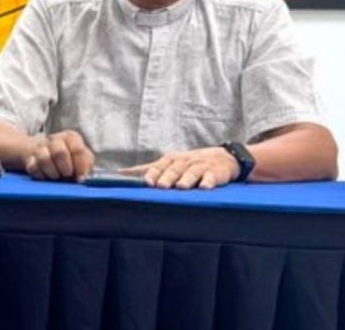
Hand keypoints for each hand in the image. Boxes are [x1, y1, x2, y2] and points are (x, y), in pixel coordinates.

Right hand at [23, 130, 94, 181]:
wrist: (44, 153)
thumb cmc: (69, 157)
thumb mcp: (83, 158)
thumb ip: (86, 165)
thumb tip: (83, 177)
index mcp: (71, 137)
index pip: (78, 150)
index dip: (80, 166)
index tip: (81, 177)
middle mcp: (54, 139)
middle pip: (59, 152)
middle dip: (65, 169)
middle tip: (67, 176)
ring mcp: (40, 147)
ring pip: (44, 159)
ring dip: (53, 173)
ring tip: (57, 177)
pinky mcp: (29, 158)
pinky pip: (33, 168)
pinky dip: (41, 175)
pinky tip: (46, 176)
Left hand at [122, 146, 239, 189]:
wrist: (223, 158)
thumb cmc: (189, 163)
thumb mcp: (169, 163)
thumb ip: (147, 169)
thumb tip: (121, 173)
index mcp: (171, 159)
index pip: (159, 166)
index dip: (153, 173)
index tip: (146, 182)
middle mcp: (184, 161)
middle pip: (174, 169)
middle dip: (167, 177)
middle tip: (161, 186)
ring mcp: (201, 166)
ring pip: (192, 172)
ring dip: (186, 179)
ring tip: (181, 186)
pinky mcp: (216, 172)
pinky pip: (212, 177)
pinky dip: (209, 182)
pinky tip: (205, 187)